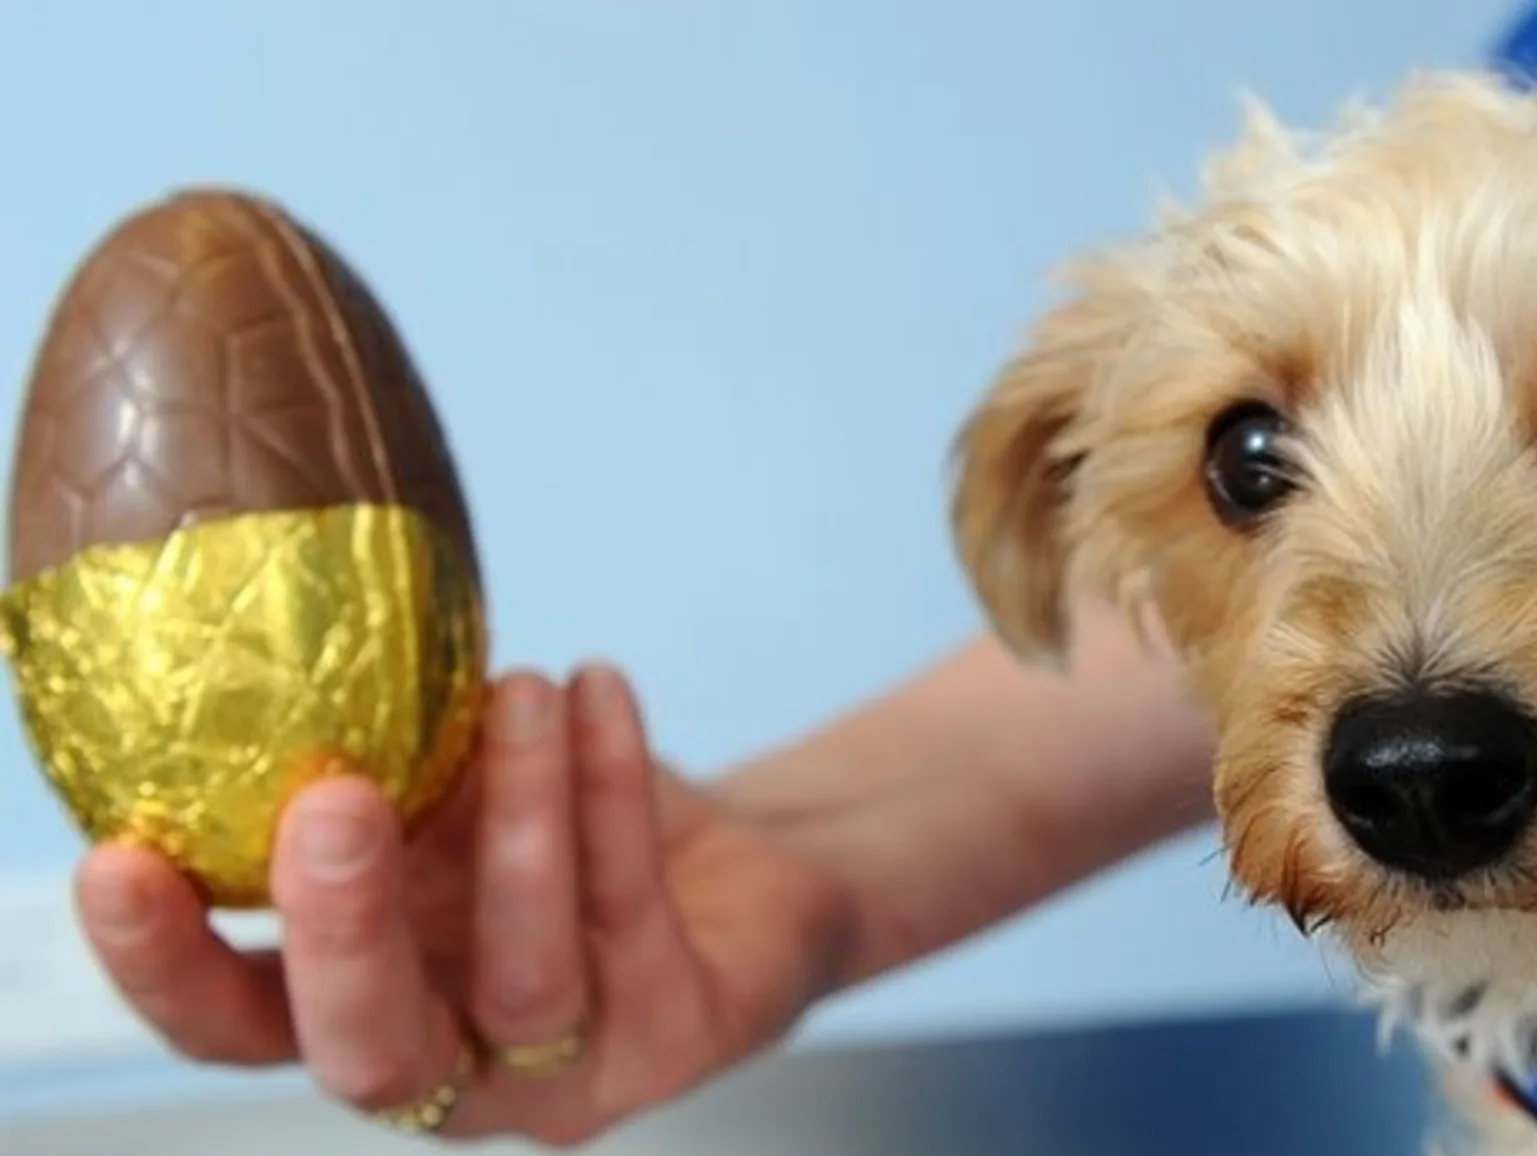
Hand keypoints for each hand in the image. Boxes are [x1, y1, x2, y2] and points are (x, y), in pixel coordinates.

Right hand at [73, 664, 855, 1145]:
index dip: (167, 968)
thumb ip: (377, 771)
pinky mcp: (687, 1034)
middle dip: (342, 930)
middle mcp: (458, 1070)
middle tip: (333, 799)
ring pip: (527, 978)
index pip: (239, 1027)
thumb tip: (270, 643)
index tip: (115, 859)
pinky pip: (635, 909)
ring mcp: (575, 1074)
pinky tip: (599, 688)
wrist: (750, 870)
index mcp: (369, 1011)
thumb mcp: (456, 802)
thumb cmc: (571, 836)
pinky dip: (613, 788)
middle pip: (369, 1053)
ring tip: (518, 687)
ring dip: (518, 821)